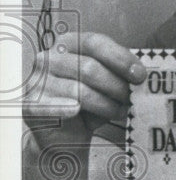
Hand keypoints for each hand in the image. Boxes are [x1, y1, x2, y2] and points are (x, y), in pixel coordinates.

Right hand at [23, 31, 145, 145]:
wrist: (64, 137)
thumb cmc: (89, 106)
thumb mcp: (106, 84)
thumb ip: (118, 74)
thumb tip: (141, 73)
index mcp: (67, 44)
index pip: (95, 42)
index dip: (121, 58)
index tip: (141, 75)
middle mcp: (49, 58)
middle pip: (90, 67)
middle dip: (117, 86)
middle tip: (132, 99)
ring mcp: (37, 81)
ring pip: (80, 91)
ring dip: (107, 105)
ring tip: (118, 112)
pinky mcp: (31, 105)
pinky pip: (55, 106)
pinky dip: (70, 109)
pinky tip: (78, 112)